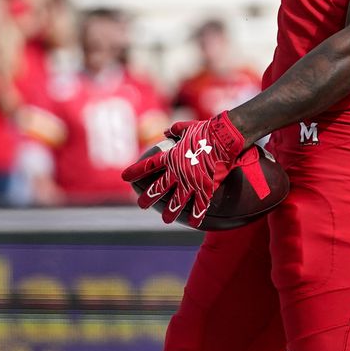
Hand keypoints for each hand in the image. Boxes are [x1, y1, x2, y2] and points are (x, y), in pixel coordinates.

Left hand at [123, 114, 245, 224]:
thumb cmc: (207, 130)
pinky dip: (197, 215)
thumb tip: (166, 131)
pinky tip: (193, 223)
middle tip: (141, 205)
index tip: (125, 177)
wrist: (225, 137)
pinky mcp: (206, 187)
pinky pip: (200, 205)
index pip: (149, 165)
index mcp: (172, 156)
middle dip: (148, 198)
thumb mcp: (188, 127)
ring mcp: (192, 181)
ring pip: (177, 201)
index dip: (135, 171)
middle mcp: (178, 171)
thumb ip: (175, 130)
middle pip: (159, 188)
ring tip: (166, 220)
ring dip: (170, 212)